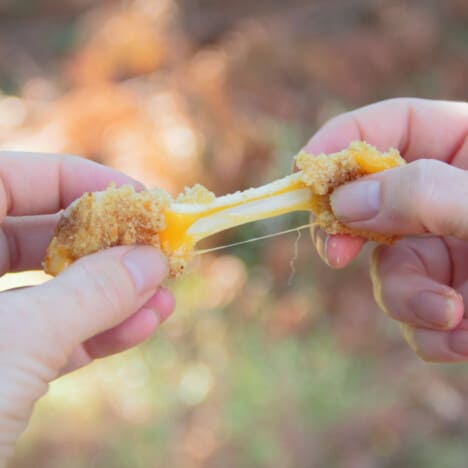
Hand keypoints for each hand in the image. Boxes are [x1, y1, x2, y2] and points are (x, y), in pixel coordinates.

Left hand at [0, 153, 174, 464]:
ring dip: (111, 295)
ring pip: (47, 290)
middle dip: (107, 247)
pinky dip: (93, 333)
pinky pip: (46, 334)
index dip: (84, 183)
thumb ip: (93, 294)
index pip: (17, 178)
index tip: (141, 201)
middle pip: (39, 234)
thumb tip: (154, 259)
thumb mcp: (21, 340)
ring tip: (163, 297)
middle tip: (158, 251)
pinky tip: (140, 327)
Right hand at [306, 98, 467, 361]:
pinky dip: (432, 332)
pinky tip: (466, 340)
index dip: (336, 147)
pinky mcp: (457, 295)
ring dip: (409, 300)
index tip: (303, 179)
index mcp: (464, 148)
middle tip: (338, 255)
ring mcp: (450, 248)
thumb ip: (425, 194)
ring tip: (453, 317)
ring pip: (391, 270)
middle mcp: (448, 196)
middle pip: (371, 205)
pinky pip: (417, 313)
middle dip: (359, 238)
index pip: (381, 128)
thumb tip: (345, 202)